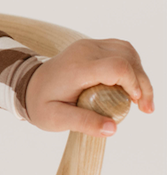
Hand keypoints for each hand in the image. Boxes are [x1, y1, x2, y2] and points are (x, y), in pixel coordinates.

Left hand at [24, 38, 153, 136]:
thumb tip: (113, 129)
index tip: (137, 104)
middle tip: (146, 109)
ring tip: (141, 100)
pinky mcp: (93, 46)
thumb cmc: (41, 104)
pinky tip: (132, 87)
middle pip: (127, 58)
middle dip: (143, 83)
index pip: (116, 67)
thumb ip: (84, 123)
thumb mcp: (56, 119)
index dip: (134, 83)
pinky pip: (121, 51)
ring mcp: (89, 45)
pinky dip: (132, 67)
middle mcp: (84, 51)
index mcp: (76, 68)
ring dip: (140, 74)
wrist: (29, 86)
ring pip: (128, 52)